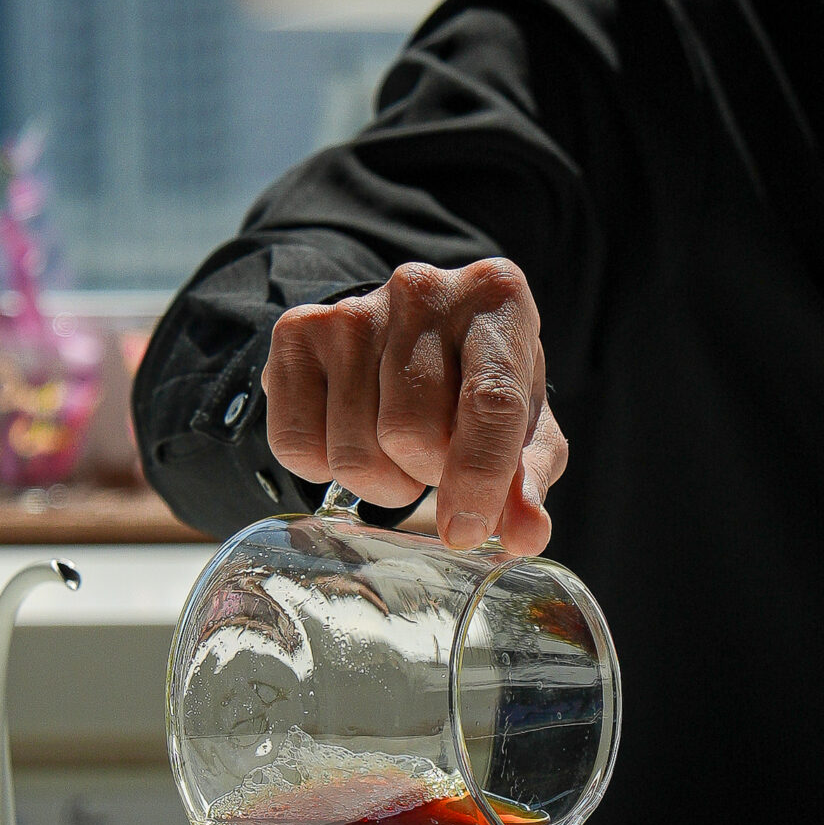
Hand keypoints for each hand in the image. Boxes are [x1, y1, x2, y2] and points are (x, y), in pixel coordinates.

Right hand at [262, 258, 566, 554]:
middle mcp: (421, 289)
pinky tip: (351, 436)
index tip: (466, 532)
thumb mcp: (521, 426)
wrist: (409, 336)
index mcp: (496, 300)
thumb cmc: (478, 383)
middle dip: (425, 475)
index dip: (478, 478)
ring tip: (398, 451)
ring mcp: (352, 308)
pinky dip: (324, 470)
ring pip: (353, 450)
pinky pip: (296, 445)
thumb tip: (525, 535)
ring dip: (380, 480)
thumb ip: (527, 480)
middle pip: (410, 434)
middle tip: (435, 462)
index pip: (489, 401)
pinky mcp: (296, 331)